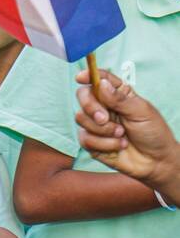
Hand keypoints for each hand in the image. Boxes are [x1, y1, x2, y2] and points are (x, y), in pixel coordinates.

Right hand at [75, 68, 179, 190]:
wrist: (155, 162)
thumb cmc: (153, 133)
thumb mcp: (141, 112)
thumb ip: (120, 99)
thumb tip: (101, 84)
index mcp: (118, 95)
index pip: (100, 79)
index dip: (89, 75)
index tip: (81, 77)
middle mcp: (104, 107)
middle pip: (83, 96)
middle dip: (91, 107)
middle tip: (104, 118)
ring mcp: (96, 124)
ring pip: (81, 119)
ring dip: (103, 130)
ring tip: (121, 135)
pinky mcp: (91, 141)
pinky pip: (84, 138)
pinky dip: (103, 144)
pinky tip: (118, 146)